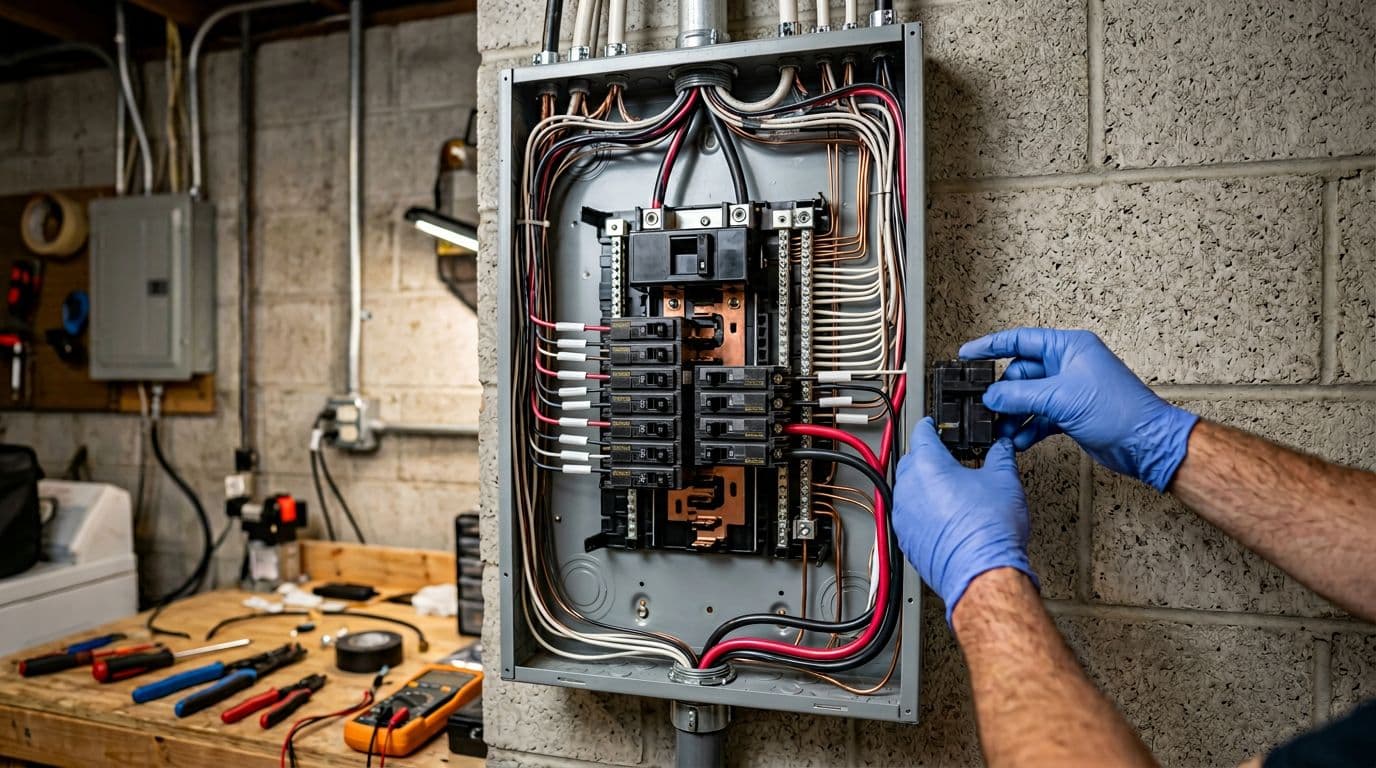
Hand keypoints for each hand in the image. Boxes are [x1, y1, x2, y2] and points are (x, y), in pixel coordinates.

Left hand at [893, 418, 1037, 624]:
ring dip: (923, 484)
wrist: (982, 573)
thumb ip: (1001, 456)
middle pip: (911, 460)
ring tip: (948, 487)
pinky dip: (922, 510)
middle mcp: (908, 488)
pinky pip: (909, 515)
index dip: (931, 425)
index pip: (921, 432)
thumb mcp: (1004, 481)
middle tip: (947, 456)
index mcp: (927, 465)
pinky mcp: (906, 539)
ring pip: (907, 489)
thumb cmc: (989, 532)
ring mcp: (903, 516)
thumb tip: (1003, 448)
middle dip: (926, 456)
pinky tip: (943, 515)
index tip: (934, 424)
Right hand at [959, 327, 1198, 491]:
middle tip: (989, 409)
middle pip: (1020, 374)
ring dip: (1014, 416)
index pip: (1020, 341)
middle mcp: (1067, 366)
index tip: (967, 354)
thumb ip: (1020, 396)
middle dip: (1004, 394)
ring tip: (1004, 431)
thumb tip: (992, 397)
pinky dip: (1028, 429)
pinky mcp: (1070, 413)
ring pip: (1028, 398)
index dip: (990, 346)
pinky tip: (1020, 441)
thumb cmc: (1120, 410)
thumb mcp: (1061, 398)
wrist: (1146, 443)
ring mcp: (1068, 390)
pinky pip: (1039, 417)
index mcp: (1068, 347)